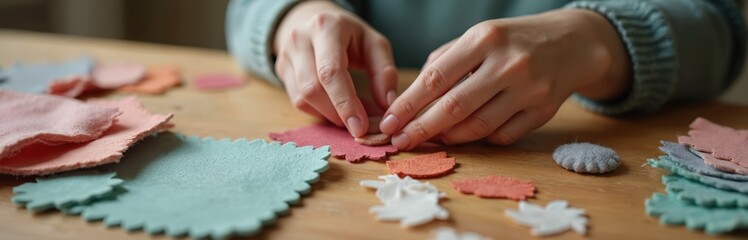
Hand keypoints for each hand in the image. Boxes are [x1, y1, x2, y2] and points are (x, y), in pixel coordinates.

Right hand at [273, 1, 397, 136]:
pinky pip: (297, 101)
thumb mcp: (374, 45)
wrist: (317, 23)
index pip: (331, 72)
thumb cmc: (350, 36)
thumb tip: (386, 105)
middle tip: (357, 127)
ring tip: (348, 116)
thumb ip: (384, 73)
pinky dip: (318, 111)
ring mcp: (286, 55)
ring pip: (301, 98)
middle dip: (336, 113)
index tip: (359, 126)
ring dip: (327, 114)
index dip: (345, 103)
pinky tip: (334, 109)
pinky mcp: (281, 70)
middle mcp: (300, 39)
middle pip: (312, 88)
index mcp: (326, 28)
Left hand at [380, 9, 630, 149]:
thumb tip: (412, 97)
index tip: (389, 121)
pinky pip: (501, 135)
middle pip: (454, 107)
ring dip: (448, 137)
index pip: (436, 78)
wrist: (573, 42)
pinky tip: (467, 134)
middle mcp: (508, 64)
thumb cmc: (514, 40)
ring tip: (431, 138)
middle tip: (400, 141)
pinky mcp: (544, 111)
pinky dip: (480, 138)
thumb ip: (445, 61)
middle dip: (421, 128)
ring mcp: (529, 89)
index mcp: (485, 38)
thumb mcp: (479, 36)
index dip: (408, 104)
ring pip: (477, 126)